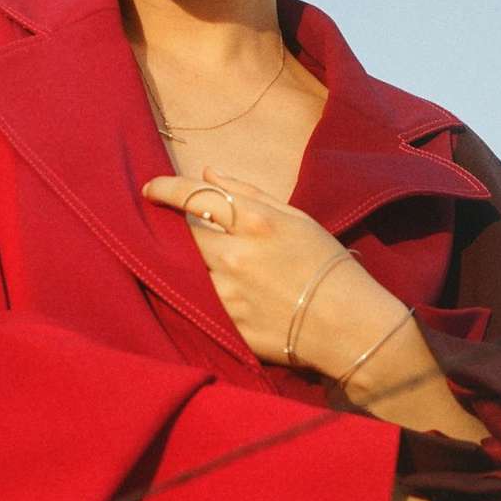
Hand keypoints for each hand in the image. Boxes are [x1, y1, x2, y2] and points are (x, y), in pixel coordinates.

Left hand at [139, 162, 385, 367]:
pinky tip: (208, 291)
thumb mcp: (296, 218)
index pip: (194, 197)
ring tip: (197, 262)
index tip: (150, 188)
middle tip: (166, 226)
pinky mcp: (227, 325)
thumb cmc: (328, 266)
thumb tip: (207, 173)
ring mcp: (228, 294)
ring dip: (182, 261)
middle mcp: (235, 256)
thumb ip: (247, 192)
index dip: (165, 189)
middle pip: (181, 234)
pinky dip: (196, 291)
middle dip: (170, 227)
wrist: (350, 326)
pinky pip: (197, 302)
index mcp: (256, 222)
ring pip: (184, 269)